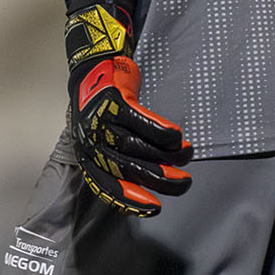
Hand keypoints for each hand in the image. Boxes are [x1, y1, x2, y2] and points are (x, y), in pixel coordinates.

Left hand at [66, 4, 191, 217]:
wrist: (94, 67)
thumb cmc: (105, 109)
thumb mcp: (106, 139)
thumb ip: (123, 161)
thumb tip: (154, 183)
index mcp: (88, 156)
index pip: (106, 185)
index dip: (130, 199)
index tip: (155, 208)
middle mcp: (90, 141)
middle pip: (126, 167)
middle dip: (158, 179)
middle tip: (182, 182)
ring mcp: (100, 121)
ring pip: (136, 145)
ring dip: (166, 155)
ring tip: (186, 156)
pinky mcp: (112, 100)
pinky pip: (140, 120)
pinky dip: (160, 130)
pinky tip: (175, 137)